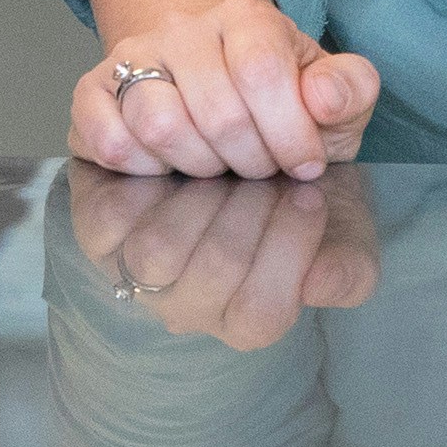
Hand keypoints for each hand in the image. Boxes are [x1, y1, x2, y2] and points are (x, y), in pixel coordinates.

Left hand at [67, 158, 382, 345]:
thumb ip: (350, 261)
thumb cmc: (296, 189)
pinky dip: (146, 176)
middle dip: (249, 212)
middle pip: (208, 278)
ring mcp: (133, 272)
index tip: (310, 192)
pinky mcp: (96, 224)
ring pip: (156, 252)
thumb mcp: (345, 227)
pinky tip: (178, 149)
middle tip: (269, 168)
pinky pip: (110, 212)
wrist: (238, 128)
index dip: (288, 249)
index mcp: (244, 317)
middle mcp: (183, 308)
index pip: (259, 314)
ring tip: (227, 160)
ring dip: (200, 196)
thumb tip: (319, 282)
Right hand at [72, 0, 376, 177]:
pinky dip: (143, 168)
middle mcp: (181, 28)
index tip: (306, 162)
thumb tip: (324, 98)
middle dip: (251, 160)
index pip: (261, 73)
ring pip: (158, 125)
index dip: (290, 134)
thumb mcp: (331, 91)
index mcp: (245, 18)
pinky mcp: (91, 91)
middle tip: (262, 166)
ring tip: (218, 164)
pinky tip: (171, 166)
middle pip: (216, 112)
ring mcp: (130, 57)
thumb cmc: (280, 95)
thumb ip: (350, 89)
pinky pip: (108, 141)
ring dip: (200, 165)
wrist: (213, 73)